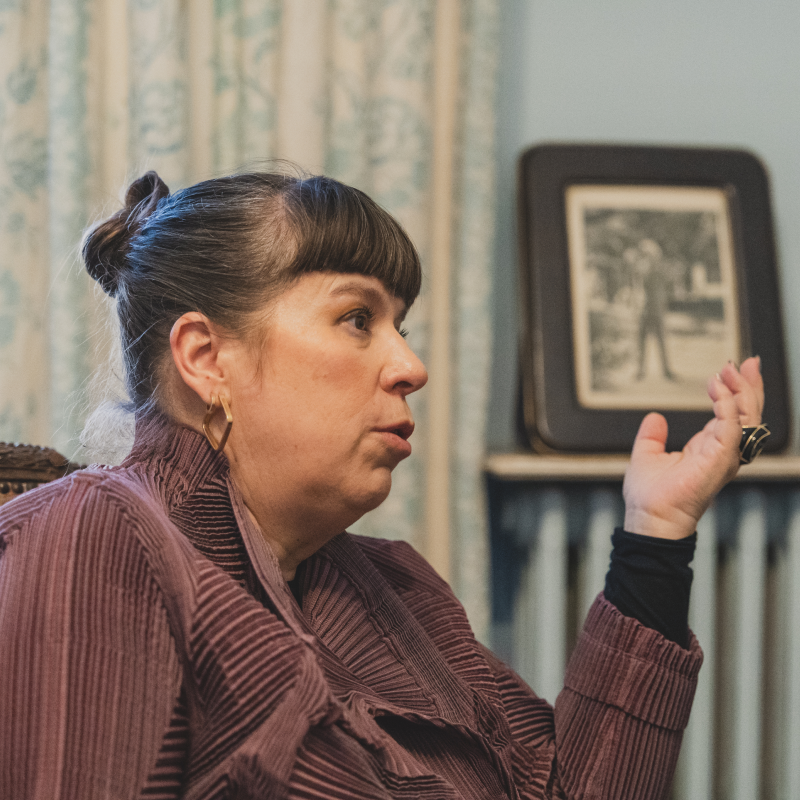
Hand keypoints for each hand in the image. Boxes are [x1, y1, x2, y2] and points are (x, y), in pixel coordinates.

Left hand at [623, 356, 763, 539]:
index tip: (731, 370)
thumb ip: (652, 436)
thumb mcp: (648, 455)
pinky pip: (731, 425)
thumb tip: (655, 418)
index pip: (731, 416)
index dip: (734, 392)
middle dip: (748, 385)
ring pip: (747, 417)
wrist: (650, 517)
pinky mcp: (719, 458)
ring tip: (729, 370)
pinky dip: (726, 404)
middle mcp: (721, 452)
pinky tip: (717, 388)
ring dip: (740, 390)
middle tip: (744, 362)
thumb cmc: (651, 498)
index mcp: (708, 449)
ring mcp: (724, 456)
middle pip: (747, 413)